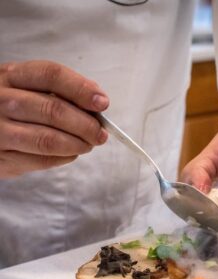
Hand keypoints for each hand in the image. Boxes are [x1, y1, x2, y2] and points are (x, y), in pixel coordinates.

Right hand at [0, 60, 108, 178]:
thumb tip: (97, 102)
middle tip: (100, 133)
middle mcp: (0, 100)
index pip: (51, 75)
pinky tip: (70, 153)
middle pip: (54, 110)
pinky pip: (41, 160)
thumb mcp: (26, 88)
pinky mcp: (1, 157)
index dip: (81, 89)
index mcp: (11, 75)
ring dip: (78, 144)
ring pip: (48, 139)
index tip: (102, 103)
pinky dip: (64, 157)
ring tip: (88, 144)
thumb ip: (59, 91)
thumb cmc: (11, 106)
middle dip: (86, 125)